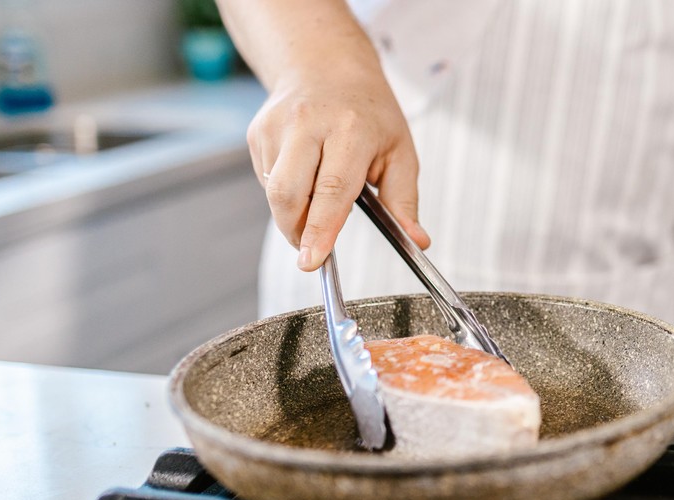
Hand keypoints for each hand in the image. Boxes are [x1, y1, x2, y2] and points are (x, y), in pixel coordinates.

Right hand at [250, 66, 428, 271]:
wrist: (325, 65)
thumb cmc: (369, 112)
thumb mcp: (400, 151)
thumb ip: (405, 200)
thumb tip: (416, 241)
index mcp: (351, 129)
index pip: (332, 189)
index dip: (320, 229)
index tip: (313, 260)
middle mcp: (308, 123)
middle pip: (288, 194)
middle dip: (296, 231)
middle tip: (313, 247)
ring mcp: (276, 126)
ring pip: (274, 192)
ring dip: (292, 212)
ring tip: (318, 194)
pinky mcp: (257, 132)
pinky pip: (265, 180)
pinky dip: (285, 191)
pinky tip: (303, 172)